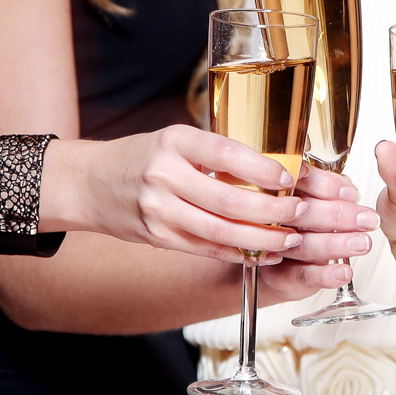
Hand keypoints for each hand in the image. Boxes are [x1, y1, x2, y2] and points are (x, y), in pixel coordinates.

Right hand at [39, 125, 377, 265]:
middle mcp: (163, 175)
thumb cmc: (144, 157)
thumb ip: (220, 154)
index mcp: (174, 142)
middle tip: (305, 215)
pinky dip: (241, 252)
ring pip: (221, 231)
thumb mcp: (178, 141)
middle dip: (275, 212)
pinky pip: (208, 248)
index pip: (225, 154)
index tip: (292, 178)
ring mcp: (158, 210)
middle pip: (229, 200)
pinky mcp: (158, 238)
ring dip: (263, 239)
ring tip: (293, 240)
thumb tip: (279, 169)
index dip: (262, 169)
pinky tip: (266, 253)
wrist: (90, 183)